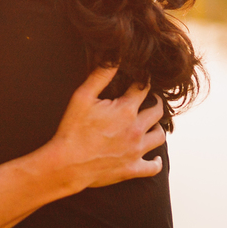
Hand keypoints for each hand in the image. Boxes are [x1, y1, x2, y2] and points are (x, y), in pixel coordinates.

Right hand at [49, 65, 165, 190]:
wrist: (67, 165)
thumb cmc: (72, 130)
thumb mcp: (82, 97)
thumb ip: (100, 76)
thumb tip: (114, 58)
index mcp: (126, 110)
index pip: (143, 89)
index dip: (142, 82)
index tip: (141, 80)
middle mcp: (136, 130)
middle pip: (157, 111)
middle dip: (155, 103)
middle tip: (150, 100)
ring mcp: (136, 151)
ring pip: (160, 136)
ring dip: (157, 128)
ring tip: (151, 125)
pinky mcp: (132, 169)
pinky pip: (153, 167)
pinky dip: (156, 162)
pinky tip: (155, 158)